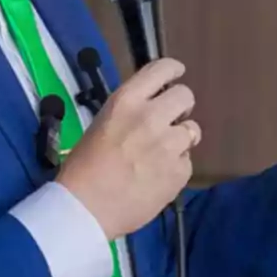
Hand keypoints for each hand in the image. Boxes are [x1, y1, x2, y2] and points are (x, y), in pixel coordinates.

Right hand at [56, 57, 200, 240]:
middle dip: (181, 106)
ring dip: (180, 138)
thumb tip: (149, 109)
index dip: (173, 70)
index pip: (163, 68)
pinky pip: (187, 161)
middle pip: (185, 95)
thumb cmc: (84, 166)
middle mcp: (152, 116)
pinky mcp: (179, 171)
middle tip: (170, 120)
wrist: (86, 207)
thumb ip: (129, 112)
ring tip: (162, 154)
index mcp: (127, 100)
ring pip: (192, 129)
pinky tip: (157, 177)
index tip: (176, 74)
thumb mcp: (102, 123)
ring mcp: (169, 144)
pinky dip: (176, 167)